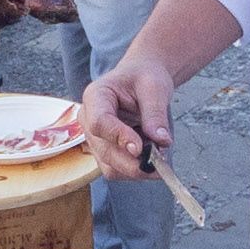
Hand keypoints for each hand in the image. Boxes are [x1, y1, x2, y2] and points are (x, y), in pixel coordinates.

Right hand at [80, 52, 176, 183]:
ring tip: (159, 157)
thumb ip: (155, 114)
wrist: (141, 79)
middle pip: (103, 150)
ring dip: (135, 169)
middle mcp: (88, 119)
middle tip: (161, 162)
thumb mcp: (155, 87)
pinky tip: (151, 159)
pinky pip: (116, 170)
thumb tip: (161, 142)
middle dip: (133, 162)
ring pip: (109, 166)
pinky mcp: (103, 152)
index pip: (99, 122)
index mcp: (95, 96)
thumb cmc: (144, 77)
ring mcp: (93, 138)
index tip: (141, 148)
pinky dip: (136, 170)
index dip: (119, 138)